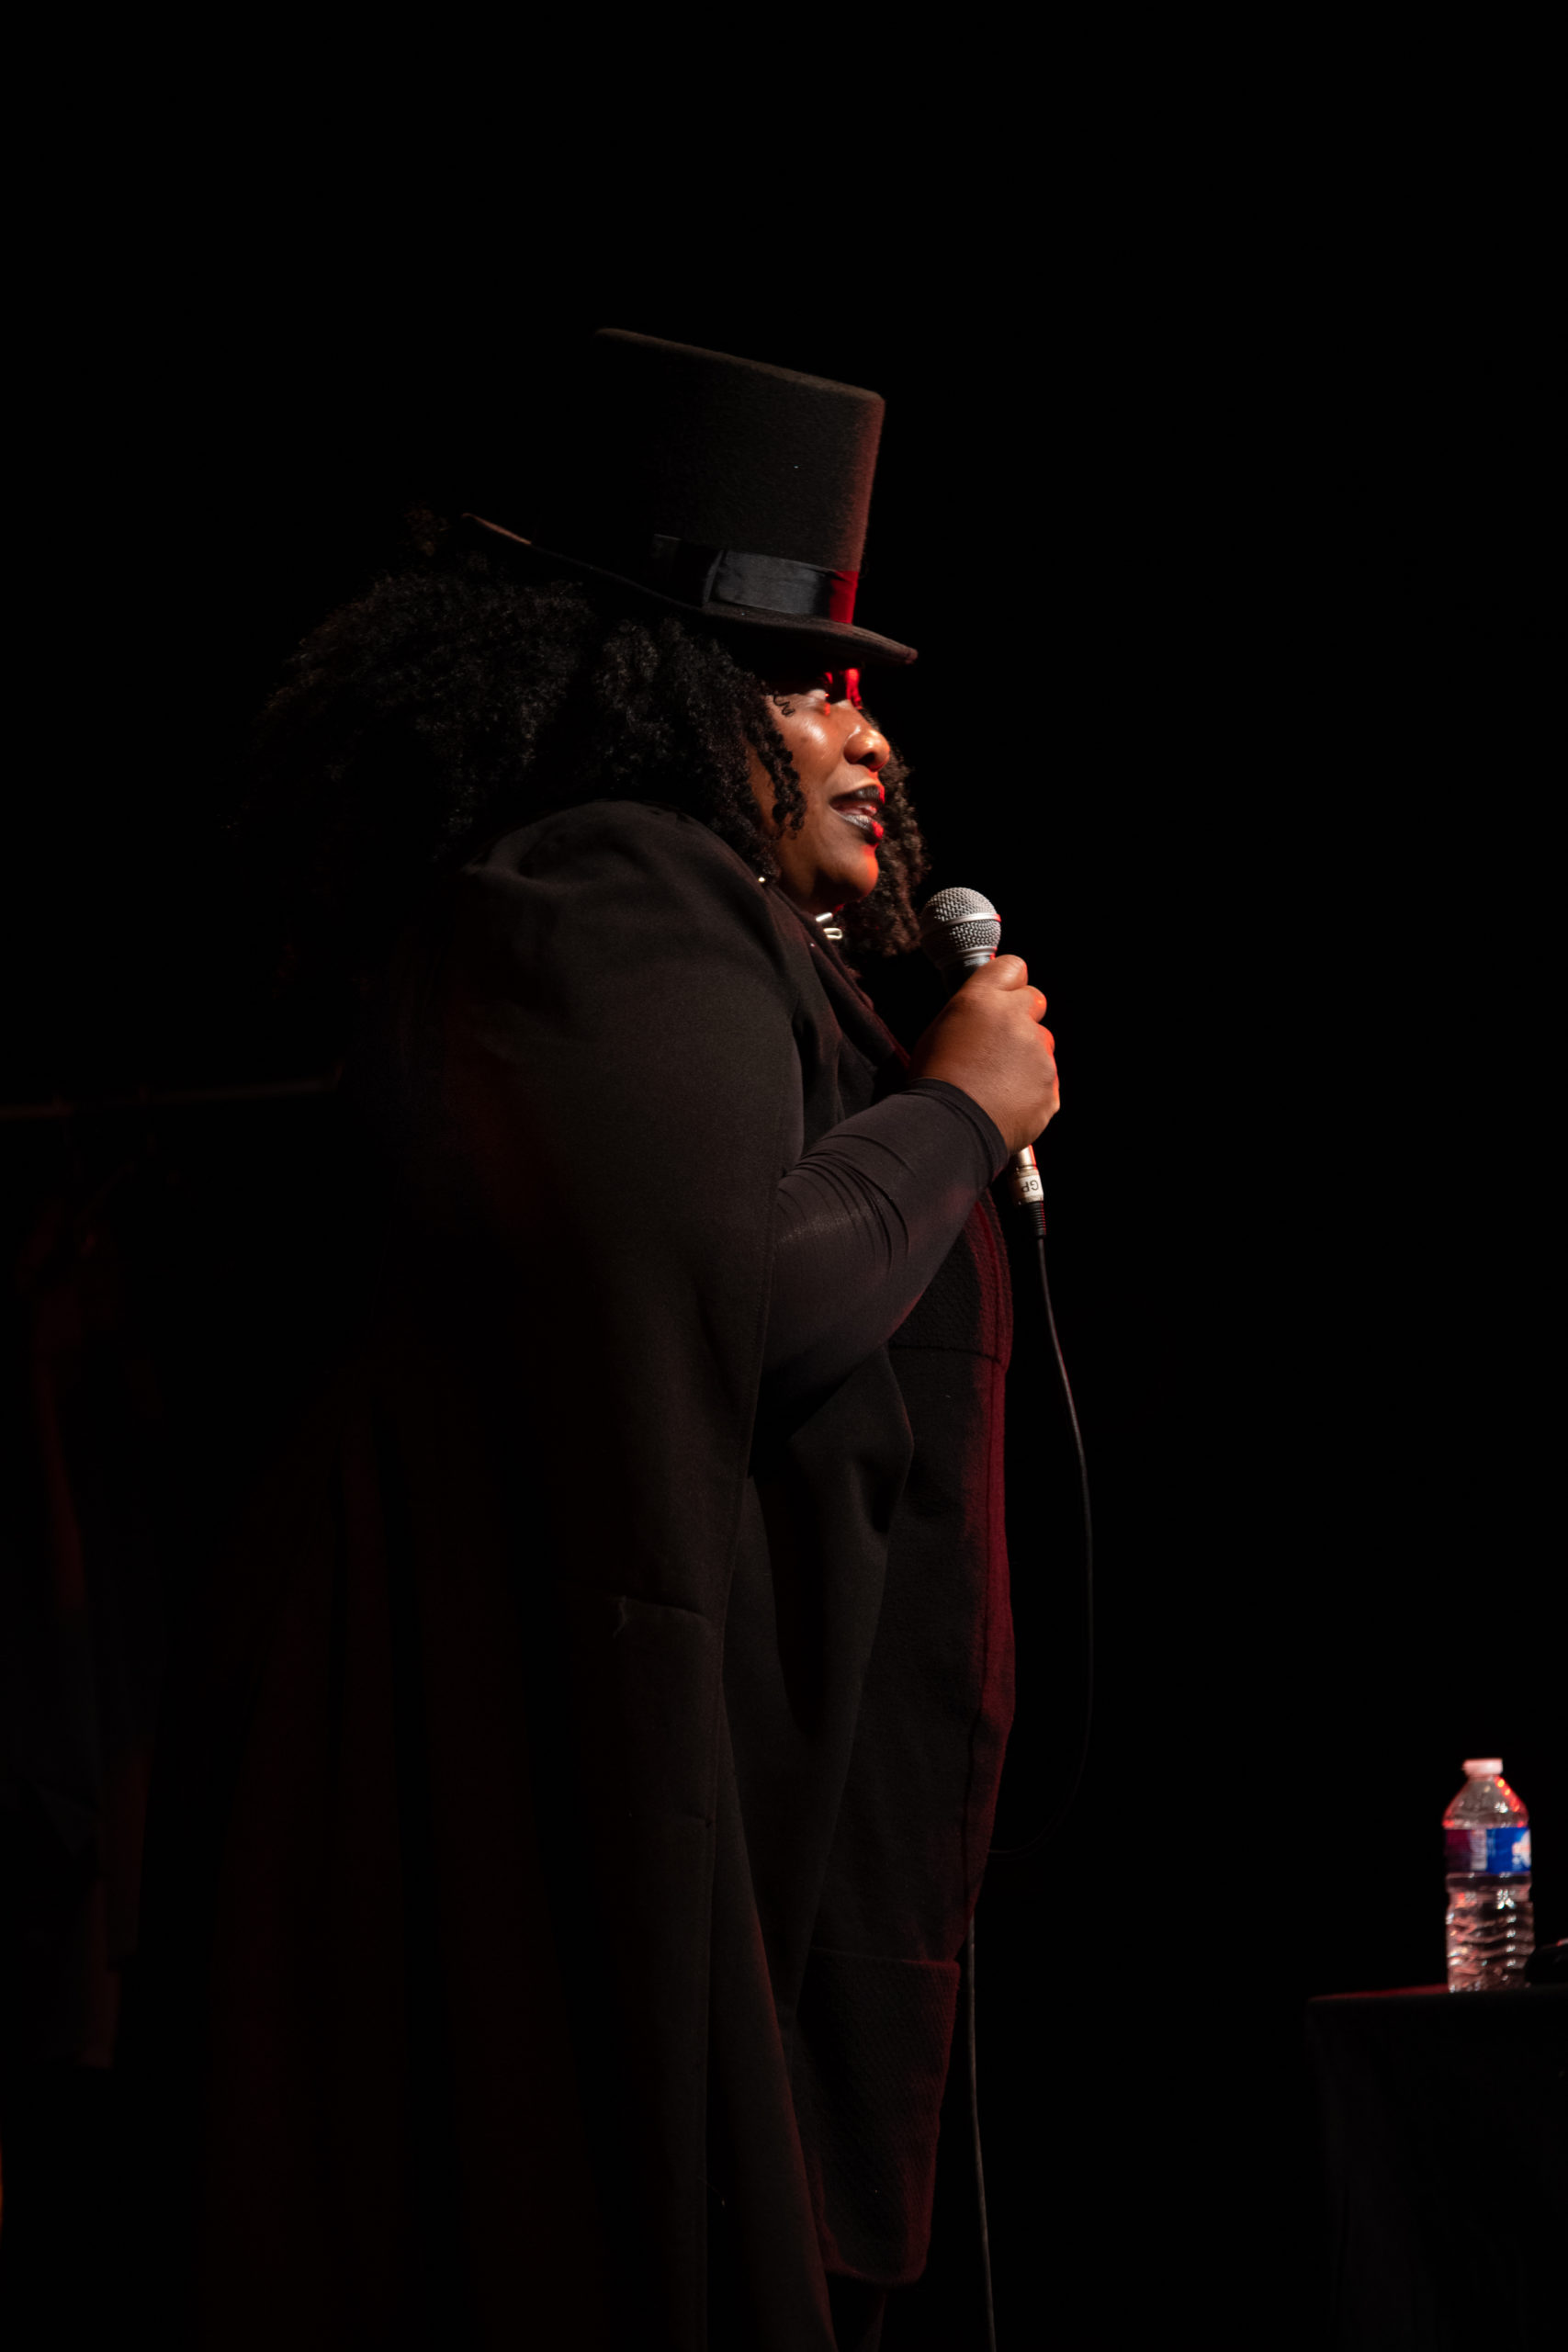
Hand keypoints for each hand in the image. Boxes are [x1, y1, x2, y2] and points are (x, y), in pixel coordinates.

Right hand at [909, 956, 1058, 1153]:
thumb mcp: (941, 1031)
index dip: (1009, 982)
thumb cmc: (935, 1082)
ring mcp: (1038, 1054)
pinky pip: (1046, 1080)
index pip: (1013, 966)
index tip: (1005, 995)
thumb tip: (986, 1013)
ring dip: (1026, 1057)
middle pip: (1035, 1001)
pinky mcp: (1050, 1086)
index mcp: (982, 1000)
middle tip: (1000, 1043)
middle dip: (1023, 1017)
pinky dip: (1031, 1089)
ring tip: (996, 1082)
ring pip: (1042, 1044)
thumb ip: (972, 1013)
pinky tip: (1005, 1101)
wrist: (947, 1129)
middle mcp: (1015, 1019)